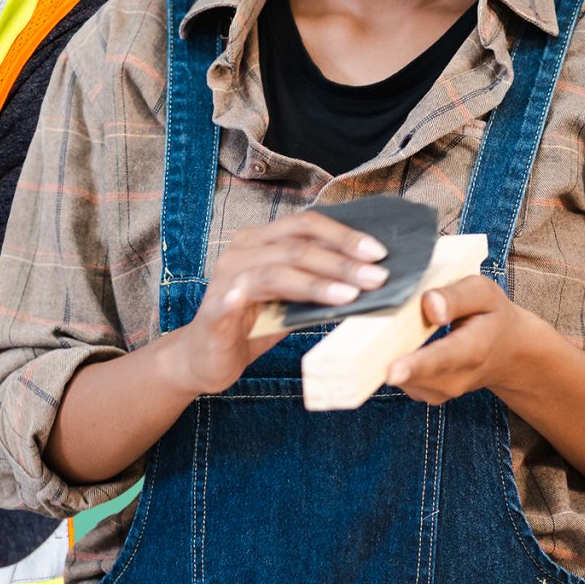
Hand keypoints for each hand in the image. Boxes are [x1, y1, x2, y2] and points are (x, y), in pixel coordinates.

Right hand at [162, 211, 391, 395]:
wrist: (206, 358)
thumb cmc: (253, 325)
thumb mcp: (292, 302)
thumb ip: (319, 286)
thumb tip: (369, 279)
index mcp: (260, 241)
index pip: (306, 225)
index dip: (343, 235)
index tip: (379, 252)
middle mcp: (242, 251)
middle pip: (296, 244)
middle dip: (341, 259)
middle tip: (377, 275)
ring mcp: (226, 278)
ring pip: (277, 270)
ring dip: (318, 282)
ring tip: (351, 295)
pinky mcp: (215, 309)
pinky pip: (237, 298)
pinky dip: (253, 296)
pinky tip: (275, 307)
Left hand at [384, 275, 546, 404]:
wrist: (507, 352)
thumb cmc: (491, 316)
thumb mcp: (483, 293)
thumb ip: (456, 296)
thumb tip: (429, 305)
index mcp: (472, 349)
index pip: (441, 358)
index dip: (415, 365)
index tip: (392, 371)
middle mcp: (454, 379)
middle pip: (412, 373)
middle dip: (383, 358)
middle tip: (355, 344)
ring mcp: (437, 392)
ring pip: (399, 378)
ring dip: (382, 357)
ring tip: (374, 332)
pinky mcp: (423, 394)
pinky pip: (397, 379)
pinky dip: (386, 361)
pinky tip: (384, 342)